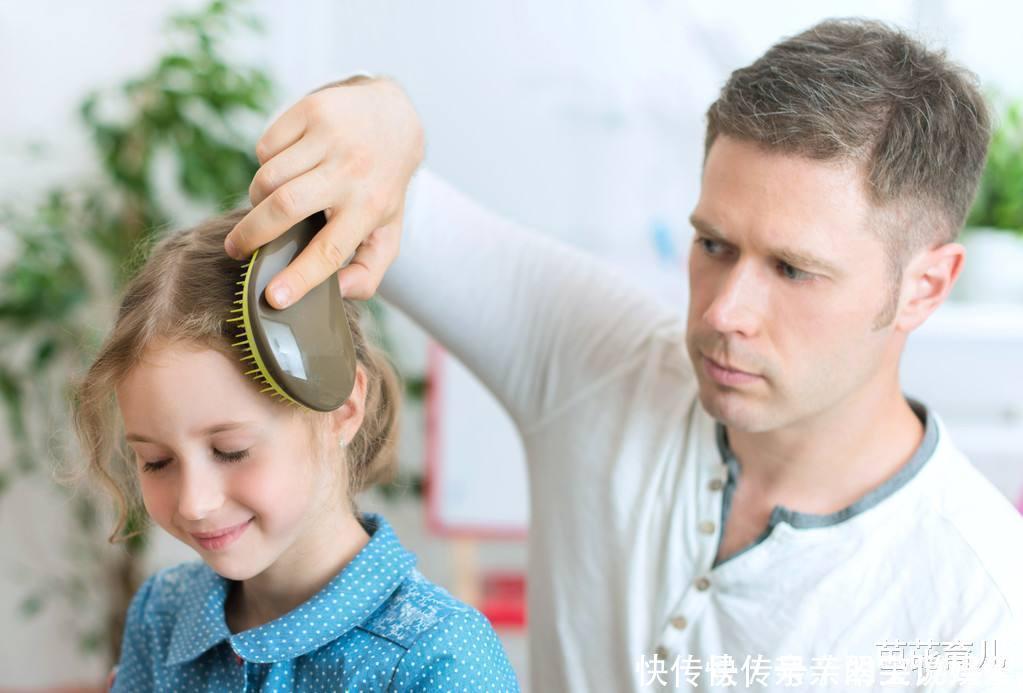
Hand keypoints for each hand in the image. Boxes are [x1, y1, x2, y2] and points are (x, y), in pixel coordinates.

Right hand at [225, 76, 423, 305]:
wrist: (393, 117)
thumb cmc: (382, 185)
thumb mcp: (388, 229)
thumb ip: (369, 269)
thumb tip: (340, 292)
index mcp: (371, 207)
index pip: (332, 249)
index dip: (300, 276)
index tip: (272, 297)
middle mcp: (351, 171)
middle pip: (287, 207)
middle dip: (252, 234)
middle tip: (236, 251)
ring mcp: (330, 138)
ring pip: (269, 177)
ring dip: (258, 199)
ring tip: (269, 205)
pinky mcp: (310, 111)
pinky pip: (266, 148)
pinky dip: (266, 164)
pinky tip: (286, 167)